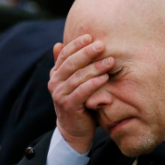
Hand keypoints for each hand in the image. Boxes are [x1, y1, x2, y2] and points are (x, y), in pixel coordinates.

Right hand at [48, 34, 112, 153]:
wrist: (74, 128)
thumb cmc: (78, 101)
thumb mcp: (72, 81)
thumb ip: (68, 65)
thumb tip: (58, 44)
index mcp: (56, 74)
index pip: (64, 55)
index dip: (76, 45)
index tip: (90, 36)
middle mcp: (55, 83)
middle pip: (70, 64)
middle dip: (86, 53)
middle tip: (101, 45)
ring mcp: (60, 95)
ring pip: (77, 77)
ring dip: (94, 68)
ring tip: (110, 61)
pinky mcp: (68, 106)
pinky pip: (81, 92)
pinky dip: (93, 84)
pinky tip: (104, 78)